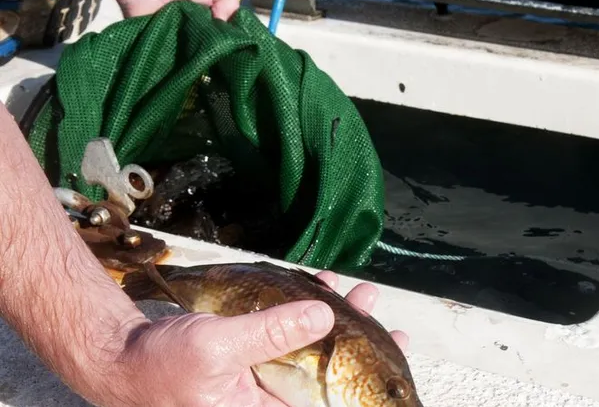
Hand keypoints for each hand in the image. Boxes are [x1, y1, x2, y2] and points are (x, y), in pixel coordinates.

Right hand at [100, 271, 407, 406]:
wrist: (117, 357)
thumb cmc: (157, 366)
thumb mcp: (216, 347)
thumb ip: (270, 333)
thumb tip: (323, 315)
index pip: (328, 403)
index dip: (364, 381)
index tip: (393, 347)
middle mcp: (270, 402)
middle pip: (329, 376)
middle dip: (359, 343)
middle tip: (381, 314)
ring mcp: (264, 381)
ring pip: (314, 353)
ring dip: (336, 322)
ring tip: (359, 294)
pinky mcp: (253, 362)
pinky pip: (289, 338)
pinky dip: (304, 314)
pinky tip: (319, 289)